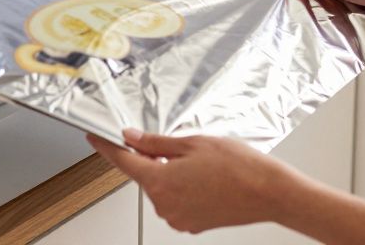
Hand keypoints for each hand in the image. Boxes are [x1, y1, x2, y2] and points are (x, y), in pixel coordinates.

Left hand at [87, 129, 302, 233]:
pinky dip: (184, 188)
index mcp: (160, 181)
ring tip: (203, 163)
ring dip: (172, 174)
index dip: (106, 148)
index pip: (123, 162)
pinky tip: (206, 178)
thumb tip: (132, 139)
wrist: (269, 192)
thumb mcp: (193, 142)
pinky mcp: (191, 224)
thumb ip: (156, 142)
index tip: (95, 139)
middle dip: (154, 158)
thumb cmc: (239, 166)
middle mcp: (164, 204)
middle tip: (181, 146)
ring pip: (162, 189)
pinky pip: (177, 202)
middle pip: (145, 175)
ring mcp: (178, 218)